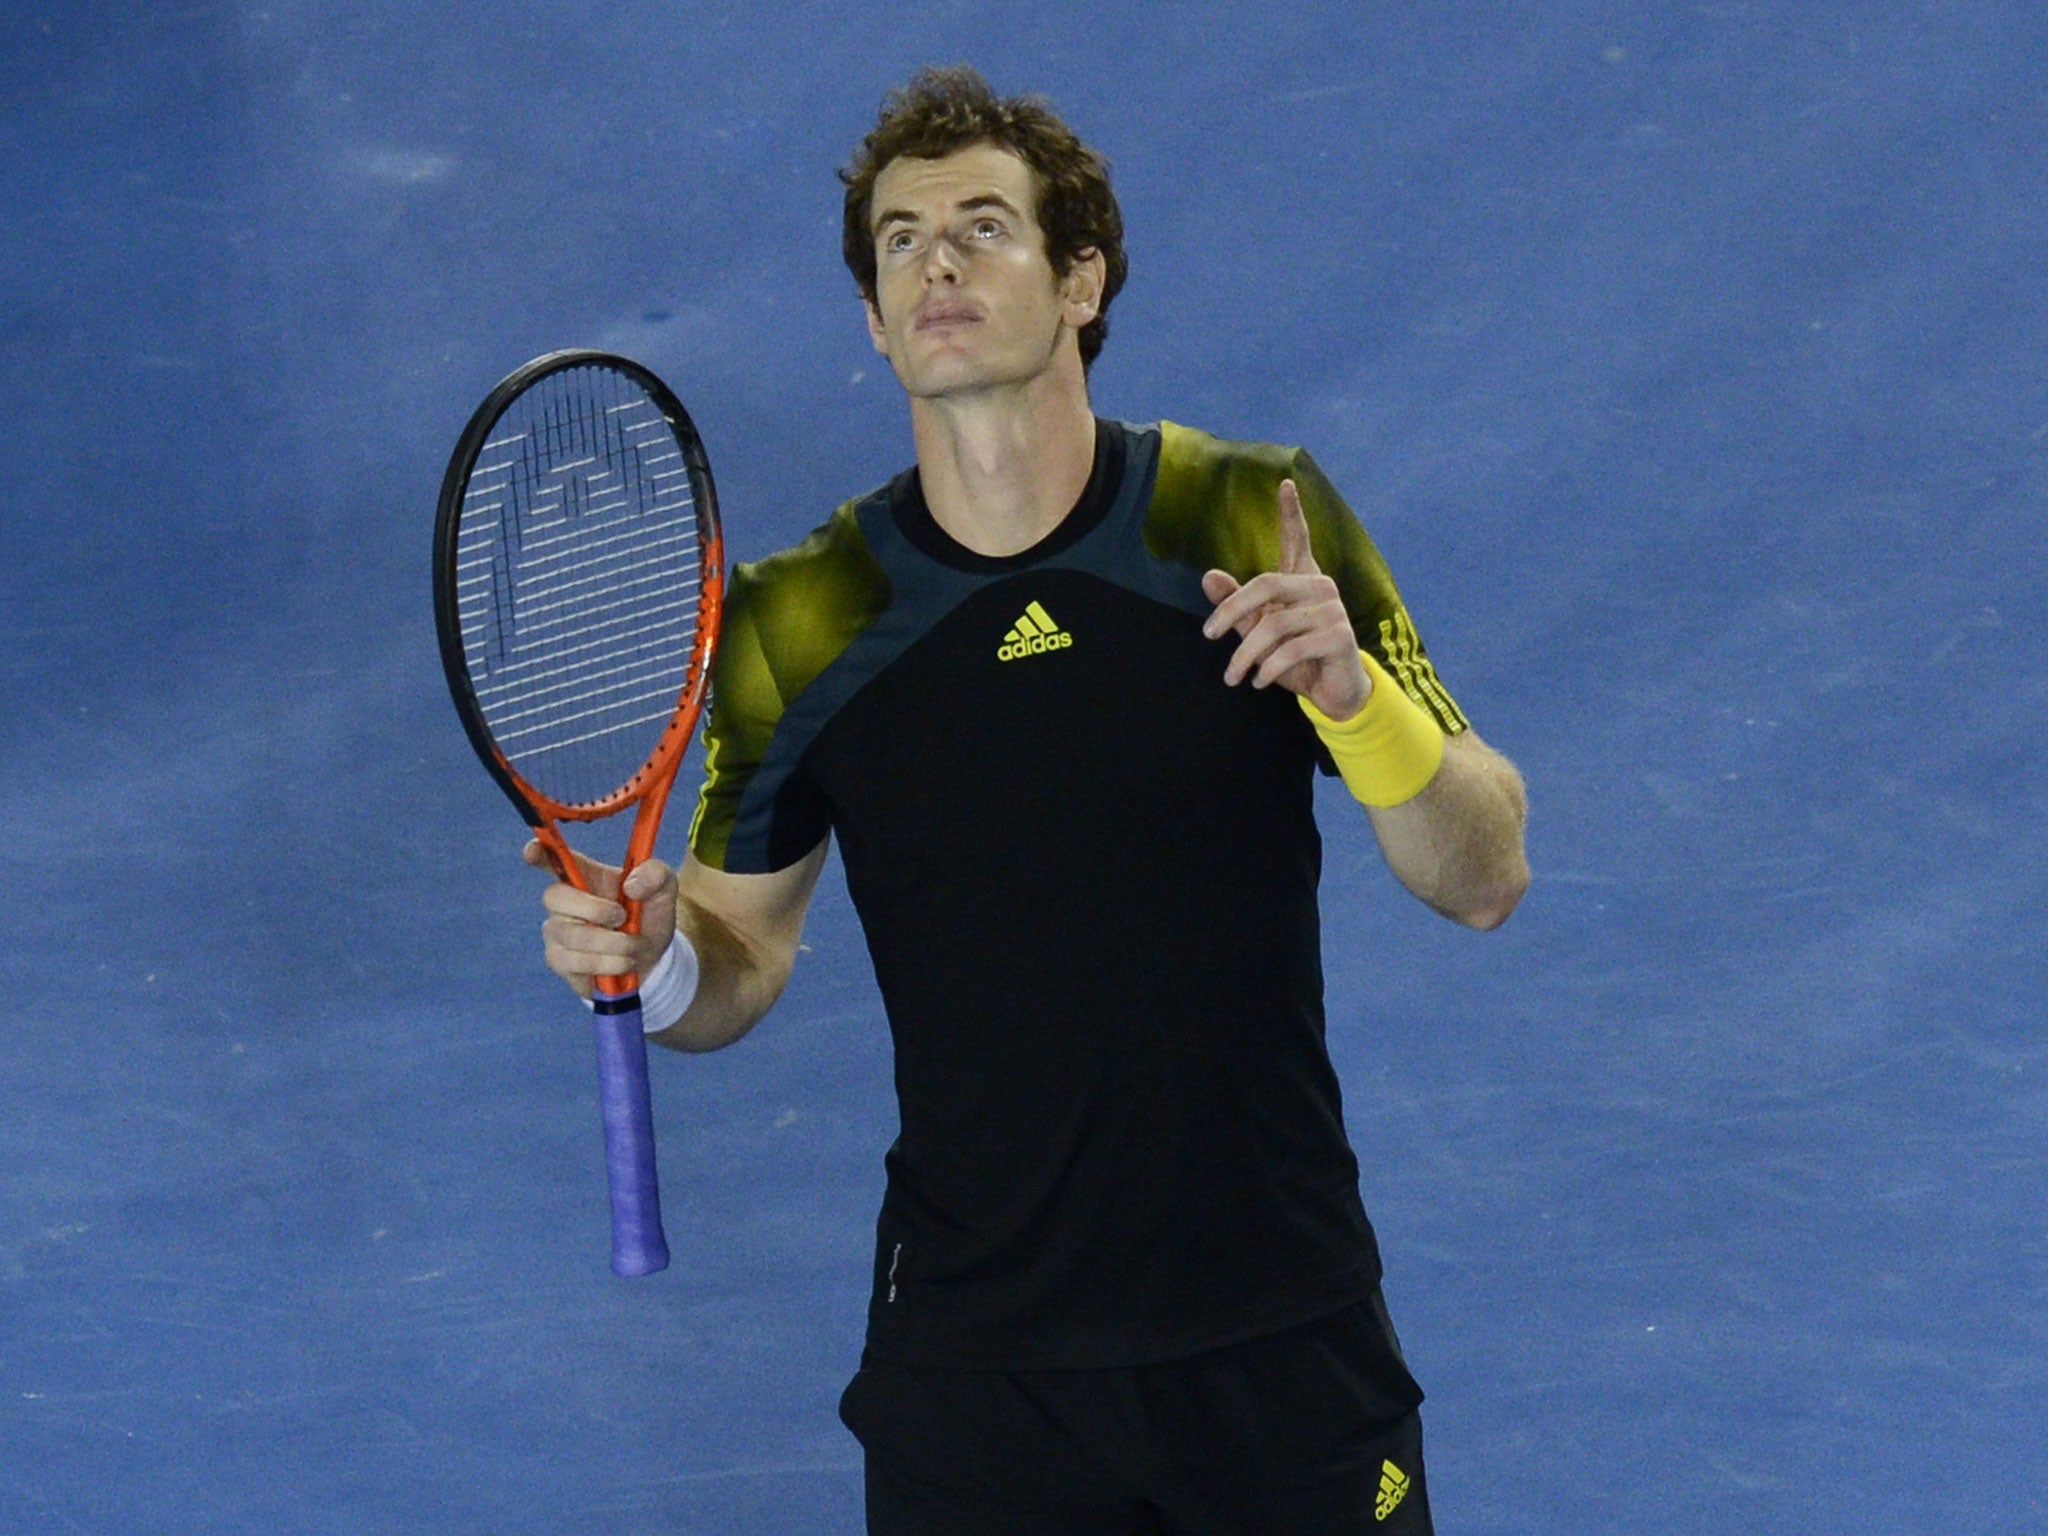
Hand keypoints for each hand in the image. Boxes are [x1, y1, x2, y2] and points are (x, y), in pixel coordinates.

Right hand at [523, 840, 678, 999]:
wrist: (654, 957)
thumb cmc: (650, 915)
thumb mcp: (665, 889)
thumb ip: (655, 875)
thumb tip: (630, 885)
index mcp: (585, 875)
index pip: (551, 857)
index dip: (538, 852)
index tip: (532, 851)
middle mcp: (564, 901)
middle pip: (555, 897)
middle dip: (595, 910)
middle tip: (623, 918)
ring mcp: (557, 931)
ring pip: (571, 935)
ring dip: (611, 944)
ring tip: (633, 947)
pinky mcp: (559, 960)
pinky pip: (573, 963)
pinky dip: (606, 965)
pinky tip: (623, 963)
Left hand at [1200, 478, 1370, 719]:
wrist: (1333, 693)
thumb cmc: (1295, 660)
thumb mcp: (1258, 634)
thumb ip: (1236, 607)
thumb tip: (1208, 576)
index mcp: (1303, 580)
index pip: (1297, 539)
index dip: (1291, 512)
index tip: (1285, 483)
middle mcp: (1321, 586)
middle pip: (1265, 585)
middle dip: (1231, 611)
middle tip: (1207, 635)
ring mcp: (1333, 610)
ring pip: (1273, 626)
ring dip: (1245, 655)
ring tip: (1233, 676)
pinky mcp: (1340, 636)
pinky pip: (1291, 650)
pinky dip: (1268, 670)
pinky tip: (1259, 682)